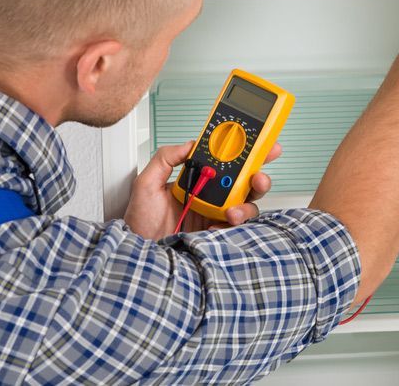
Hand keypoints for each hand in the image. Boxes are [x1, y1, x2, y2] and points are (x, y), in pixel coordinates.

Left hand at [123, 140, 280, 240]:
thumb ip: (165, 158)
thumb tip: (190, 145)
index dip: (245, 153)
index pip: (225, 163)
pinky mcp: (217, 234)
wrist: (141, 254)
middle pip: (244, 183)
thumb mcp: (146, 184)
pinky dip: (233, 226)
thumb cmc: (140, 222)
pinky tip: (216, 227)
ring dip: (246, 206)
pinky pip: (236, 228)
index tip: (256, 145)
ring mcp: (215, 216)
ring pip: (246, 205)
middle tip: (257, 178)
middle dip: (258, 177)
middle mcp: (211, 197)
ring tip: (231, 212)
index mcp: (198, 181)